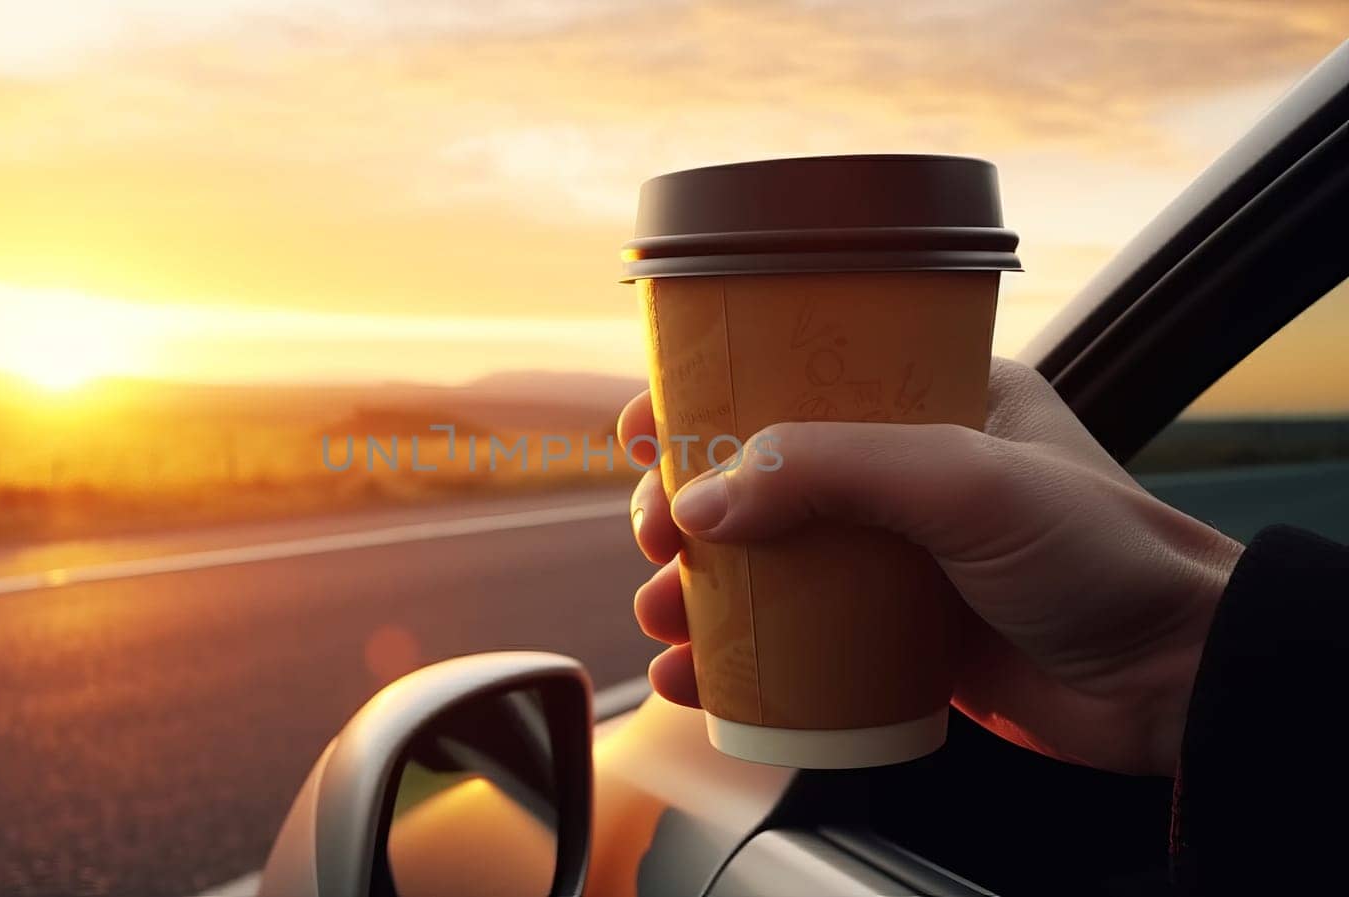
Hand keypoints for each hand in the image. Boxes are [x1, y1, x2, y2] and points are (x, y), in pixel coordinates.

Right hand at [620, 358, 1242, 776]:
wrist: (1178, 682)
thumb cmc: (1104, 553)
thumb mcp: (965, 479)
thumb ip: (832, 470)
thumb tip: (704, 500)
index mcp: (927, 397)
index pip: (790, 376)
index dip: (704, 397)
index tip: (645, 431)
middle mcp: (901, 472)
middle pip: (755, 477)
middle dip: (685, 510)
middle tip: (658, 540)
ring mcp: (894, 557)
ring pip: (762, 565)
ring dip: (696, 590)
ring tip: (663, 618)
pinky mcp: (893, 635)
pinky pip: (791, 642)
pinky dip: (732, 661)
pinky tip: (693, 678)